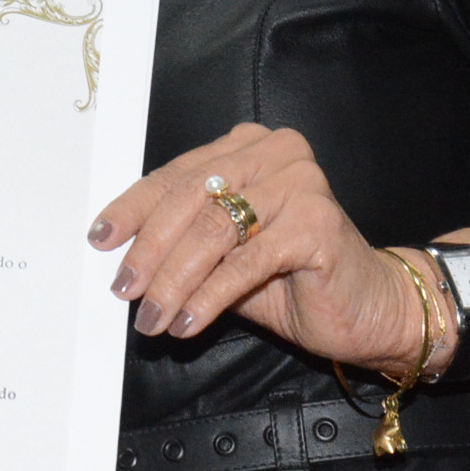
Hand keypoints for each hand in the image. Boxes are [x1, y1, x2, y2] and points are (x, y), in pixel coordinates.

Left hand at [92, 123, 429, 371]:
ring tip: (152, 318)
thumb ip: (182, 242)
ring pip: (212, 231)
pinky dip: (208, 296)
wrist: (370, 308)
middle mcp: (274, 153)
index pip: (175, 175)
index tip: (99, 239)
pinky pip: (244, 262)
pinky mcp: (315, 224)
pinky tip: (188, 323)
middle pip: (189, 199)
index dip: (132, 209)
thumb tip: (120, 257)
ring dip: (173, 281)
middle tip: (123, 289)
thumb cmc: (292, 279)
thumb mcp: (224, 255)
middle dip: (148, 250)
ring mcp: (299, 184)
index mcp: (247, 147)